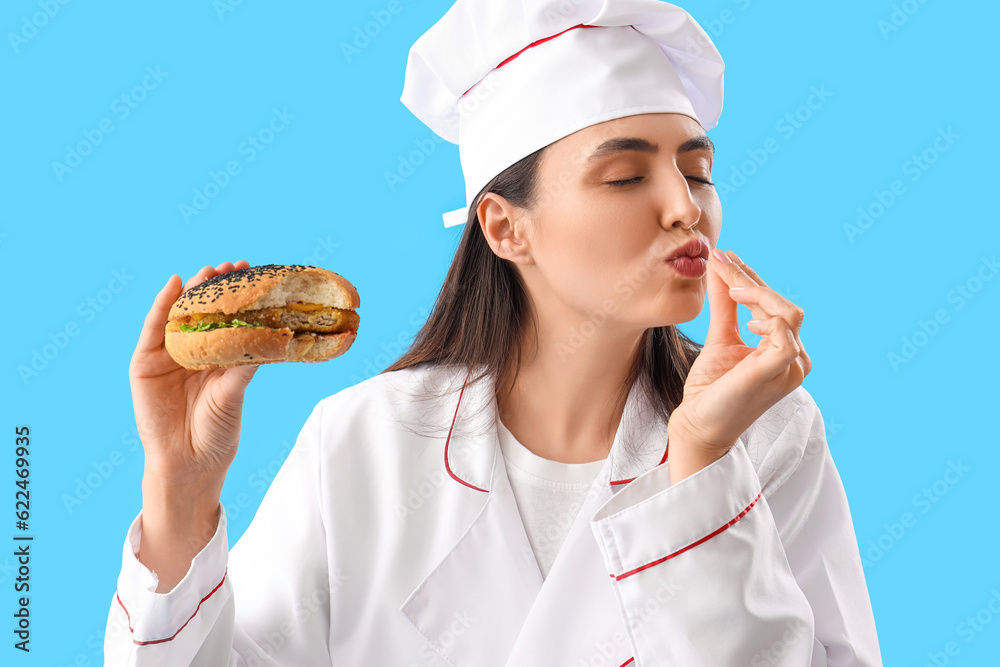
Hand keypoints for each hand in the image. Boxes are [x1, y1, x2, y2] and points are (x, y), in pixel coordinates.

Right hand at [129, 260, 258, 494]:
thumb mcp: (236, 389)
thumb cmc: (217, 430)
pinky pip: (153, 329)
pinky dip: (162, 305)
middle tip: (234, 267)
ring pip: (179, 316)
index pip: (228, 320)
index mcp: (217, 359)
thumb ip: (248, 360)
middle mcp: (192, 353)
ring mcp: (167, 357)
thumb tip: (277, 335)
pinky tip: (174, 286)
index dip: (238, 298)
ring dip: (192, 292)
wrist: (189, 461)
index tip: (254, 275)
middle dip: (216, 289)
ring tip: (208, 272)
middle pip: (203, 313)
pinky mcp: (144, 363)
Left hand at [668, 249, 811, 469]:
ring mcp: (789, 368)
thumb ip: (725, 305)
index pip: (774, 305)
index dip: (751, 278)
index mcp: (783, 350)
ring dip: (757, 292)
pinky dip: (768, 320)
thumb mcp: (720, 337)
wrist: (698, 424)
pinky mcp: (777, 374)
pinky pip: (785, 337)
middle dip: (749, 279)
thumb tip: (719, 267)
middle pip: (783, 305)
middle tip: (721, 259)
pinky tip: (747, 320)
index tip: (726, 256)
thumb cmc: (711, 389)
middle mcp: (793, 359)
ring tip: (730, 285)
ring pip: (788, 314)